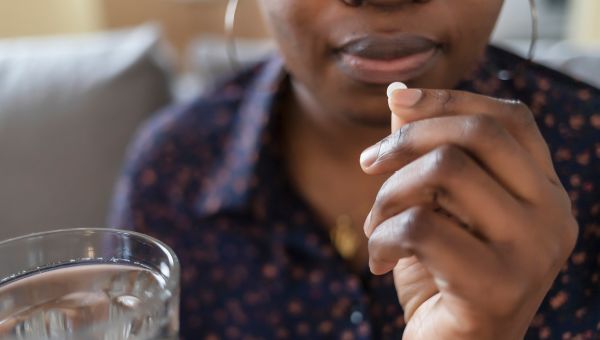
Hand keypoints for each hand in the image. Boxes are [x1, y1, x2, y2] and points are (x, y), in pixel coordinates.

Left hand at [360, 88, 577, 339]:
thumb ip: (425, 152)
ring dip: (388, 195)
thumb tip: (399, 92)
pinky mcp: (498, 285)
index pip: (508, 118)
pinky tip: (378, 263)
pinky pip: (420, 227)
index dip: (449, 99)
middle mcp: (553, 217)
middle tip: (367, 164)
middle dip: (406, 139)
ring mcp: (533, 252)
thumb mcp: (433, 206)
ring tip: (375, 228)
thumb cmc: (440, 276)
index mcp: (544, 192)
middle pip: (478, 134)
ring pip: (446, 171)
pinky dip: (382, 239)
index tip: (397, 101)